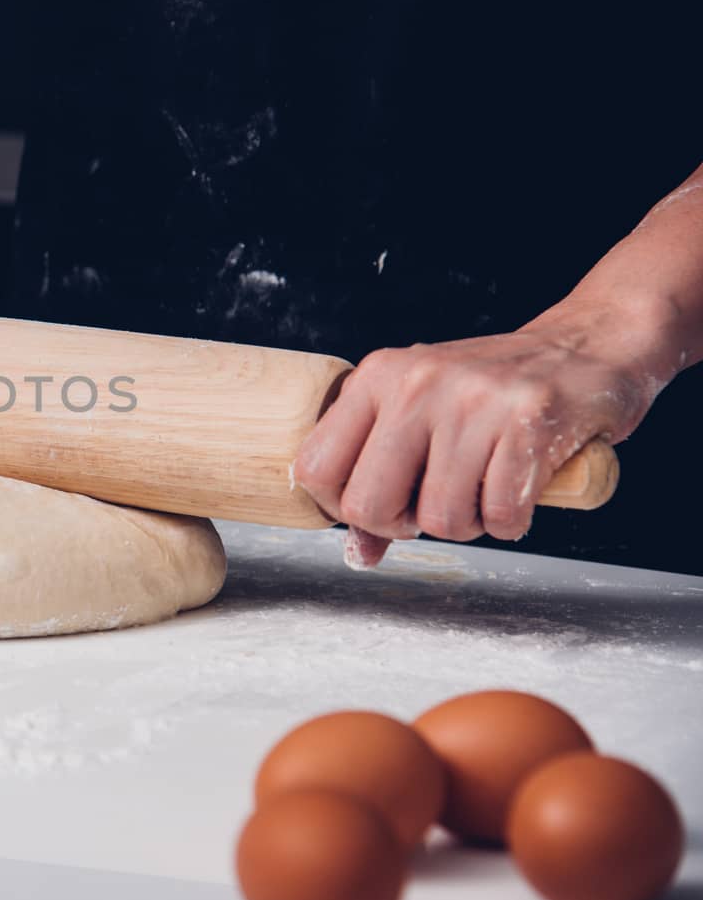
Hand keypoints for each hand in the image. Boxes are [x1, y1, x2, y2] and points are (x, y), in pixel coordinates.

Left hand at [293, 308, 666, 562]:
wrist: (585, 347)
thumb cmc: (492, 393)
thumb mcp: (420, 418)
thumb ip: (380, 479)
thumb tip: (357, 552)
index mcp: (376, 377)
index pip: (315, 468)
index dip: (342, 508)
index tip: (378, 506)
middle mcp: (416, 383)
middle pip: (368, 505)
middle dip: (400, 526)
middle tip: (430, 507)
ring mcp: (471, 400)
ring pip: (438, 518)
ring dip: (465, 524)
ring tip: (482, 489)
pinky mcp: (528, 421)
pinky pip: (500, 515)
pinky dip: (511, 520)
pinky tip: (519, 486)